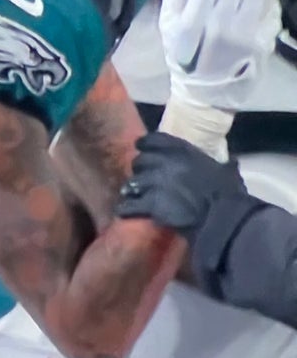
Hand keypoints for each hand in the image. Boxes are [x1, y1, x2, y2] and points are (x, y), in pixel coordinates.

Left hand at [116, 132, 249, 244]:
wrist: (222, 217)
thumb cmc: (229, 194)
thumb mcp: (227, 172)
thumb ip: (224, 165)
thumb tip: (231, 162)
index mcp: (183, 151)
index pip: (153, 139)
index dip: (145, 144)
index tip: (142, 148)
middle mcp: (165, 162)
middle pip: (139, 161)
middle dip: (140, 170)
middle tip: (143, 179)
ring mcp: (155, 182)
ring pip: (133, 183)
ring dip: (133, 189)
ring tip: (134, 196)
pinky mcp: (150, 203)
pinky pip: (130, 204)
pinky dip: (127, 208)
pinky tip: (125, 211)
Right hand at [159, 0, 281, 110]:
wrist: (206, 95)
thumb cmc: (184, 57)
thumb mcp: (169, 25)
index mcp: (192, 19)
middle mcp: (219, 24)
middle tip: (225, 1)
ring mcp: (244, 34)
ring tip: (240, 11)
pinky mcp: (263, 42)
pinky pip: (271, 8)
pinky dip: (265, 9)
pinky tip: (253, 20)